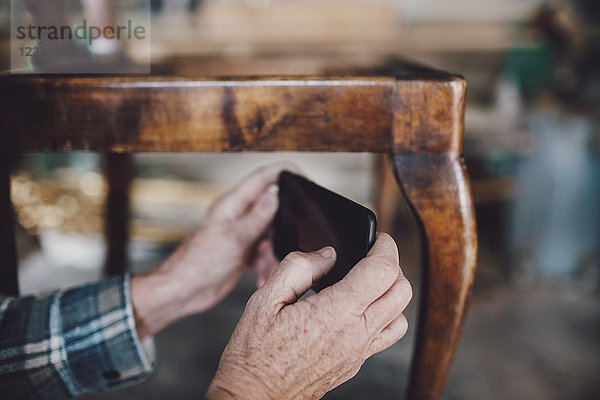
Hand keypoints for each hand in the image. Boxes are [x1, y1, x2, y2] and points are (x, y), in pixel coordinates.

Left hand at [131, 162, 299, 338]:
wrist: (182, 292)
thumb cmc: (197, 264)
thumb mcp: (233, 239)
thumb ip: (256, 218)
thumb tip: (275, 196)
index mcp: (232, 205)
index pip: (262, 178)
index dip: (284, 172)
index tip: (304, 177)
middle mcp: (237, 216)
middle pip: (271, 210)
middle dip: (282, 228)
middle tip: (288, 243)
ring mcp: (240, 234)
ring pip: (270, 235)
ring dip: (273, 253)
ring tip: (266, 268)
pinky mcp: (242, 252)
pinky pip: (263, 253)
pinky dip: (266, 264)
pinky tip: (260, 276)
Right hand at [205, 233, 411, 399]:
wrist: (254, 396)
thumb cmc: (254, 353)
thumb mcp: (265, 298)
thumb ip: (298, 267)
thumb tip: (327, 254)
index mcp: (334, 313)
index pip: (382, 271)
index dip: (385, 246)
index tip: (379, 238)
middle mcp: (355, 334)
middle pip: (401, 290)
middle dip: (392, 265)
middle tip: (372, 255)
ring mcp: (358, 352)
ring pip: (401, 315)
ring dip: (392, 292)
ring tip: (369, 281)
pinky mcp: (355, 364)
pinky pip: (387, 336)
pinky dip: (385, 316)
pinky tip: (362, 309)